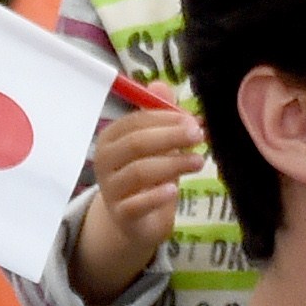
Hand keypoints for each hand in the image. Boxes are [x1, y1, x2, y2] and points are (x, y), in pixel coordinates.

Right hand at [68, 92, 208, 302]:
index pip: (136, 122)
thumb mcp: (156, 144)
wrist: (135, 221)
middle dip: (170, 137)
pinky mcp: (121, 215)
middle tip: (199, 135)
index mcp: (111, 138)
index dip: (166, 119)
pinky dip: (155, 196)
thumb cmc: (147, 175)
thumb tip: (161, 84)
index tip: (193, 120)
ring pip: (139, 172)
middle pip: (136, 144)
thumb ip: (160, 116)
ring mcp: (111, 189)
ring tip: (198, 161)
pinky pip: (135, 204)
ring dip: (172, 164)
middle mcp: (105, 161)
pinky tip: (174, 190)